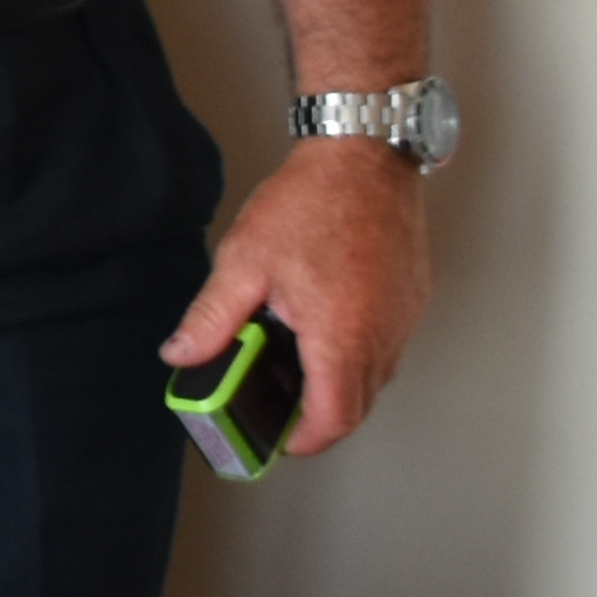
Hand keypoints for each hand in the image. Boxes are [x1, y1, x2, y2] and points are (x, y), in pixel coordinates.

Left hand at [158, 135, 429, 455]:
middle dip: (315, 415)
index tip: (275, 436)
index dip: (302, 439)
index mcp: (342, 335)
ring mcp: (404, 320)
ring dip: (336, 383)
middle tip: (275, 402)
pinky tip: (321, 326)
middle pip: (356, 407)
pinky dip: (356, 353)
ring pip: (374, 379)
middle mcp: (383, 336)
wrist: (363, 157)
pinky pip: (387, 348)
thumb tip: (184, 354)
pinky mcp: (412, 303)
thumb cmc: (312, 201)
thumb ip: (212, 319)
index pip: (333, 418)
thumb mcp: (243, 262)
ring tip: (292, 359)